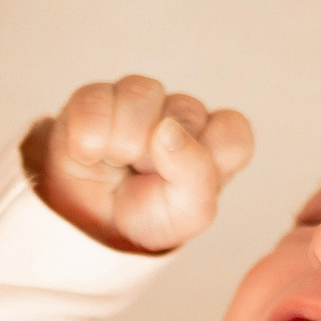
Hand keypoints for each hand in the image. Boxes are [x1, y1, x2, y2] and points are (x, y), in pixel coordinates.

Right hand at [27, 76, 254, 253]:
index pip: (233, 132)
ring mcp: (140, 102)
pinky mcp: (98, 97)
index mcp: (213, 146)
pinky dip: (89, 133)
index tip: (183, 184)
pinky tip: (87, 154)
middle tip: (143, 179)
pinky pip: (96, 100)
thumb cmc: (146, 216)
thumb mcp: (183, 215)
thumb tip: (168, 129)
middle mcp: (182, 116)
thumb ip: (196, 177)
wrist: (87, 226)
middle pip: (187, 112)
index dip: (207, 156)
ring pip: (142, 94)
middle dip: (160, 156)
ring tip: (114, 163)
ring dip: (124, 140)